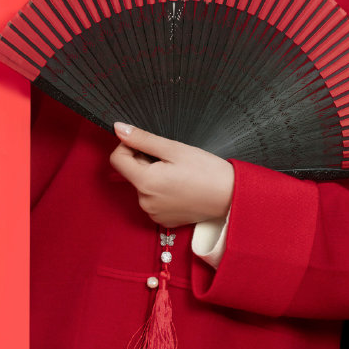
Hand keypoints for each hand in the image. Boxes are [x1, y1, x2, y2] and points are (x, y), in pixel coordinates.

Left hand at [109, 121, 234, 228]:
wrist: (231, 197)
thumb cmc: (207, 171)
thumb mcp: (174, 148)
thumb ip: (142, 138)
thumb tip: (118, 128)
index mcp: (145, 183)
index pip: (117, 158)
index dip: (128, 145)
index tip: (147, 143)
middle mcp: (145, 202)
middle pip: (131, 172)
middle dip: (144, 160)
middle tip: (170, 158)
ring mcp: (154, 214)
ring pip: (142, 185)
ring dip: (153, 175)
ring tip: (178, 173)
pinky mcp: (163, 220)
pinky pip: (153, 200)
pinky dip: (161, 190)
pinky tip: (180, 186)